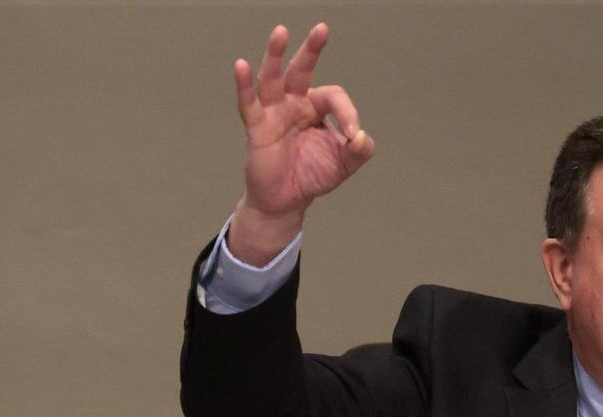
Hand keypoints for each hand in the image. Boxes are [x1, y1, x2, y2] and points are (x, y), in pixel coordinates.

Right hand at [229, 23, 374, 265]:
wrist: (288, 200)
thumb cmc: (313, 175)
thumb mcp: (344, 164)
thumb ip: (359, 150)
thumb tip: (361, 136)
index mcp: (316, 108)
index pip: (334, 96)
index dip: (348, 112)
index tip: (353, 135)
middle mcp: (294, 104)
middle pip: (302, 70)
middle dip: (312, 50)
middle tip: (322, 29)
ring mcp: (274, 113)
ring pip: (273, 78)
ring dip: (277, 56)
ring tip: (281, 32)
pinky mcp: (257, 127)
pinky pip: (248, 103)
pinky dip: (244, 85)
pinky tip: (241, 65)